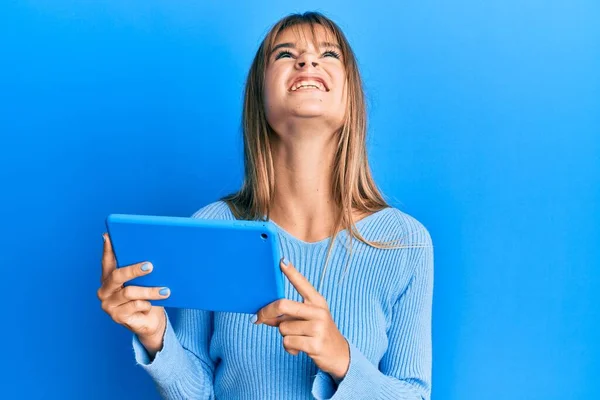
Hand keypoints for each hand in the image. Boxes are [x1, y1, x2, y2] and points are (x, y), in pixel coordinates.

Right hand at [96, 233, 169, 353]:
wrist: (151, 321)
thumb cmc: (147, 297)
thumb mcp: (145, 281)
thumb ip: (142, 269)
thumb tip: (153, 252)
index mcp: (109, 278)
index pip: (107, 261)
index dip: (107, 249)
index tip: (109, 236)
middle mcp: (105, 290)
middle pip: (117, 275)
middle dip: (134, 269)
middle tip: (150, 266)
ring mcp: (109, 305)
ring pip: (129, 292)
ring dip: (150, 291)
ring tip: (166, 290)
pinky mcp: (117, 317)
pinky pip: (134, 306)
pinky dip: (146, 304)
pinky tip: (152, 305)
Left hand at [253, 258, 349, 380]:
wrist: (338, 354)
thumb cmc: (317, 334)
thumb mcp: (306, 320)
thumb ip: (287, 315)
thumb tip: (262, 314)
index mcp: (317, 302)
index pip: (302, 284)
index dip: (291, 272)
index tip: (281, 261)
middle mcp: (319, 312)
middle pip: (283, 305)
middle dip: (266, 312)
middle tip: (257, 318)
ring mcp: (318, 328)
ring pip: (283, 328)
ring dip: (285, 335)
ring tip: (298, 339)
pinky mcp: (315, 344)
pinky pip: (288, 342)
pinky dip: (289, 348)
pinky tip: (299, 349)